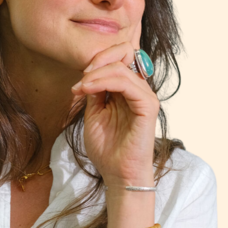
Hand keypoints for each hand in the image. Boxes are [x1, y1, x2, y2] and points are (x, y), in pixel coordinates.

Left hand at [71, 42, 159, 187]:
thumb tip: (87, 72)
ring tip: (80, 88)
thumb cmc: (107, 148)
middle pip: (124, 53)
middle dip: (98, 60)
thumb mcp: (93, 113)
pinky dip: (104, 82)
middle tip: (81, 79)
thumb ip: (94, 91)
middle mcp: (138, 89)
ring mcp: (145, 97)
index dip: (99, 59)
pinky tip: (88, 90)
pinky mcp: (148, 107)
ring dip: (95, 74)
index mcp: (127, 89)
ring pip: (121, 68)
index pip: (120, 57)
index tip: (79, 78)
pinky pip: (128, 84)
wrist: (117, 174)